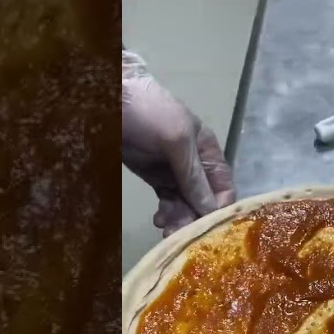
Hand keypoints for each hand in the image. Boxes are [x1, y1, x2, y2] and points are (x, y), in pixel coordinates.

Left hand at [122, 52, 235, 235]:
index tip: (207, 228)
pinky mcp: (156, 178)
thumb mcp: (176, 141)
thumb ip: (194, 176)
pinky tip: (159, 220)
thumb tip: (211, 210)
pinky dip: (167, 214)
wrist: (109, 99)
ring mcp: (174, 172)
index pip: (224, 187)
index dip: (219, 208)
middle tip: (178, 233)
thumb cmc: (149, 113)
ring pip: (186, 205)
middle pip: (204, 200)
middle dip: (194, 218)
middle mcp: (195, 164)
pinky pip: (168, 202)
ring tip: (164, 228)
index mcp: (208, 150)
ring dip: (179, 219)